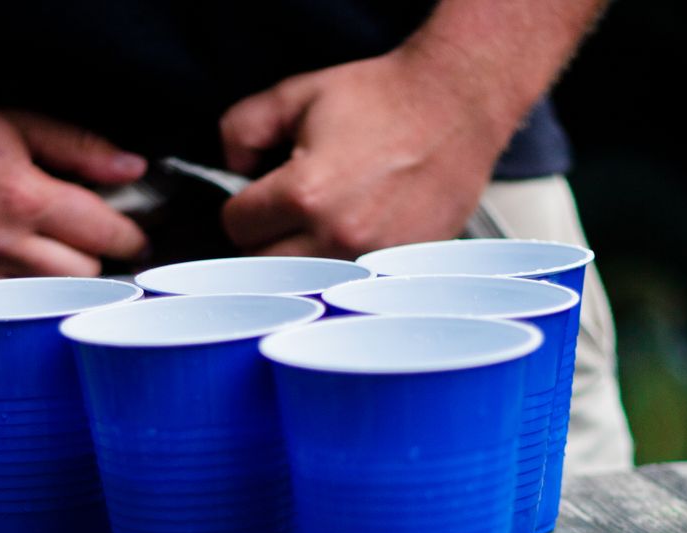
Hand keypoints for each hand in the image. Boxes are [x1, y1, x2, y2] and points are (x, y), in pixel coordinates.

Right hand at [0, 104, 149, 288]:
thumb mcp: (16, 124)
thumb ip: (79, 148)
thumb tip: (132, 168)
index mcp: (22, 198)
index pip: (105, 235)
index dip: (128, 237)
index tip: (130, 238)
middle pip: (83, 278)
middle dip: (91, 261)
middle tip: (81, 246)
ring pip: (41, 302)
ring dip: (50, 285)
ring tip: (39, 260)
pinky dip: (3, 298)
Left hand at [218, 48, 517, 257]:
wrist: (456, 106)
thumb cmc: (385, 99)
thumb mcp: (298, 95)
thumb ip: (242, 128)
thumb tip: (230, 165)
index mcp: (305, 194)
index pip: (236, 226)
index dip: (241, 206)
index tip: (257, 196)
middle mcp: (337, 236)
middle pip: (264, 267)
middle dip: (265, 239)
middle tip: (286, 212)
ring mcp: (372, 257)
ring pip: (306, 283)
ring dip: (302, 259)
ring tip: (322, 222)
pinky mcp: (400, 267)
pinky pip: (350, 283)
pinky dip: (343, 266)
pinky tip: (356, 231)